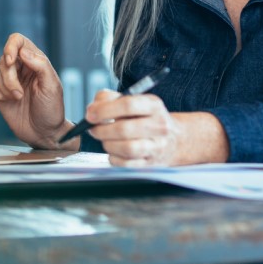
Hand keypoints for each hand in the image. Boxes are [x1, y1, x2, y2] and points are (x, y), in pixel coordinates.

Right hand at [0, 33, 79, 150]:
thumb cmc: (52, 109)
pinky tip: (9, 101)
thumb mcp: (52, 86)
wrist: (44, 133)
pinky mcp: (0, 92)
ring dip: (5, 87)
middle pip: (4, 57)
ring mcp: (10, 79)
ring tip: (18, 98)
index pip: (18, 40)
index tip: (11, 61)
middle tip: (19, 93)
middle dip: (9, 76)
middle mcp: (21, 67)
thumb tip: (22, 52)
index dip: (10, 46)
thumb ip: (40, 65)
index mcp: (35, 60)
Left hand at [86, 90, 229, 166]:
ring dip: (108, 144)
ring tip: (105, 140)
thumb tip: (91, 110)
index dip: (105, 110)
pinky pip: (127, 164)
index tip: (90, 115)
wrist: (173, 139)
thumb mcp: (131, 100)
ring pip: (126, 148)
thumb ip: (108, 99)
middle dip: (102, 130)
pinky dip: (114, 158)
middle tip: (92, 129)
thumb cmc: (143, 117)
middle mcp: (159, 125)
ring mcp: (157, 146)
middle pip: (124, 129)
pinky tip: (113, 151)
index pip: (128, 104)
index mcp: (153, 105)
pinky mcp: (151, 163)